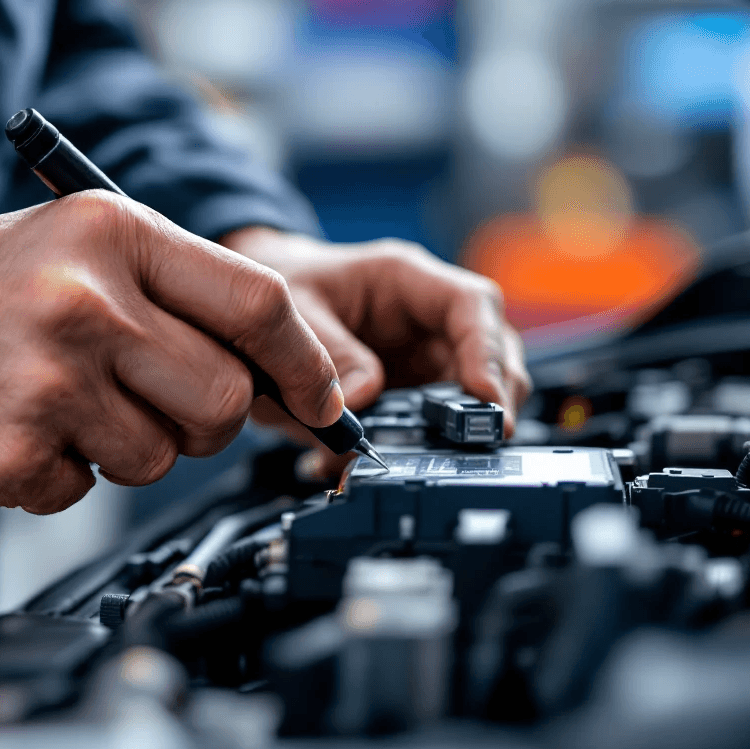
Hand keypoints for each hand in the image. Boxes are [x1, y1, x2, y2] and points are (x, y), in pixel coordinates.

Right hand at [0, 195, 342, 512]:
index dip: (306, 361)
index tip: (322, 397)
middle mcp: (87, 302)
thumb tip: (280, 364)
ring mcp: (49, 382)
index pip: (259, 304)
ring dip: (127, 447)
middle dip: (207, 420)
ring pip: (161, 457)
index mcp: (114, 235)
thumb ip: (178, 293)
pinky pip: (87, 490)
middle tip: (155, 402)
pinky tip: (19, 428)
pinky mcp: (11, 453)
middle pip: (224, 398)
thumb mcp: (76, 246)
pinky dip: (65, 473)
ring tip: (63, 402)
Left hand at [220, 228, 530, 473]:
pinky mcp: (408, 397)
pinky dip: (404, 454)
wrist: (257, 306)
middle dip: (486, 405)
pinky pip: (428, 429)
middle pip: (491, 358)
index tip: (485, 398)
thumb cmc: (282, 288)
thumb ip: (328, 350)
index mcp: (405, 280)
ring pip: (469, 401)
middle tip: (465, 447)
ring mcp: (422, 361)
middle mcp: (427, 320)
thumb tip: (365, 398)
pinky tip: (356, 468)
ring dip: (447, 439)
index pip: (471, 305)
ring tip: (400, 463)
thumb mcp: (292, 308)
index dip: (488, 351)